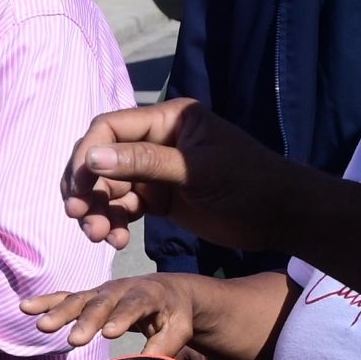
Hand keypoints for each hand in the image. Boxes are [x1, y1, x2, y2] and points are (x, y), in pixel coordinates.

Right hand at [23, 272, 203, 356]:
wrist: (166, 290)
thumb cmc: (173, 314)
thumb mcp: (178, 330)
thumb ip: (163, 347)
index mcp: (148, 294)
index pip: (134, 306)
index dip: (121, 318)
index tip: (109, 333)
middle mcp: (120, 288)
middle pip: (101, 303)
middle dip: (86, 320)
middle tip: (73, 340)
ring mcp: (101, 291)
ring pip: (78, 299)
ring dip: (59, 312)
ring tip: (42, 326)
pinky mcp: (87, 296)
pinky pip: (64, 297)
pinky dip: (45, 302)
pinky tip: (26, 308)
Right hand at [59, 97, 294, 252]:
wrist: (283, 217)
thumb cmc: (249, 183)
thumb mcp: (197, 171)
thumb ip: (144, 163)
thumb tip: (90, 159)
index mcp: (167, 120)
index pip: (110, 128)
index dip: (87, 154)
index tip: (77, 186)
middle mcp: (156, 141)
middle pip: (102, 158)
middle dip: (86, 187)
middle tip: (78, 214)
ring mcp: (155, 171)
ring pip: (108, 187)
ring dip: (97, 210)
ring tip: (100, 236)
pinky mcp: (159, 198)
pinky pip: (123, 207)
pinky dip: (114, 223)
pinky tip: (118, 240)